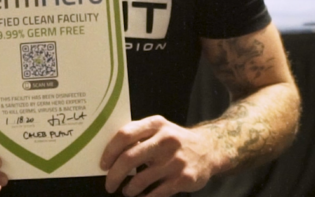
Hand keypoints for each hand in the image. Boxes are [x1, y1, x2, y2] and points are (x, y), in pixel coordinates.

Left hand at [100, 116, 221, 196]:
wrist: (210, 149)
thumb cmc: (175, 140)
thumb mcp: (159, 130)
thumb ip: (139, 137)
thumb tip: (110, 154)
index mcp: (156, 124)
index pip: (125, 135)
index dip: (109, 151)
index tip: (103, 164)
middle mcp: (166, 140)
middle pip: (129, 158)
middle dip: (114, 175)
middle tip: (109, 184)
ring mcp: (176, 160)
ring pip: (140, 179)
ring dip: (129, 189)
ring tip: (127, 191)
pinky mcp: (184, 178)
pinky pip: (156, 193)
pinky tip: (142, 196)